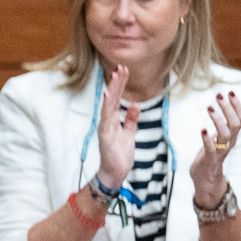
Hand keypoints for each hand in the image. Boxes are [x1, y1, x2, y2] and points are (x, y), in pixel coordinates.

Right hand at [95, 62, 139, 190]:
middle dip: (117, 82)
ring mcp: (105, 127)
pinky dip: (107, 105)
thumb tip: (135, 104)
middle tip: (121, 67)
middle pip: (112, 98)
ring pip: (109, 104)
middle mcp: (107, 122)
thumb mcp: (130, 134)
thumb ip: (131, 119)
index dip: (120, 85)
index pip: (117, 99)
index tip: (124, 71)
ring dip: (113, 89)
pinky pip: (107, 117)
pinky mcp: (105, 134)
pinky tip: (108, 95)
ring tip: (117, 74)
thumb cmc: (120, 156)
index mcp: (113, 121)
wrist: (114, 173)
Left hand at [192, 89, 240, 206]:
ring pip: (225, 134)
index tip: (230, 92)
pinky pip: (211, 148)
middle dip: (228, 108)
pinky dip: (207, 139)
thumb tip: (219, 109)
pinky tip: (202, 129)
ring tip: (209, 108)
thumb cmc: (210, 156)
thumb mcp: (217, 139)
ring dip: (218, 120)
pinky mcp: (210, 159)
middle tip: (219, 95)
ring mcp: (220, 151)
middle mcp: (229, 142)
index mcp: (232, 136)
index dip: (237, 105)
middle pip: (235, 123)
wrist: (206, 181)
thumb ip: (220, 126)